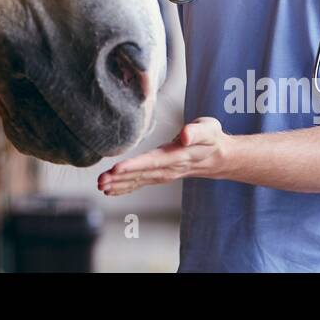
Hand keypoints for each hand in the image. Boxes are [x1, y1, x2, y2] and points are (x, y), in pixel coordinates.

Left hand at [97, 117, 227, 195]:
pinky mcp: (160, 175)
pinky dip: (125, 187)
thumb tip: (184, 136)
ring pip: (139, 181)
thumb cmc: (212, 139)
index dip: (135, 166)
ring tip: (101, 186)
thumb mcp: (209, 129)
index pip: (154, 161)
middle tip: (100, 181)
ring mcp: (165, 174)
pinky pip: (141, 183)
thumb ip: (197, 132)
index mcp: (178, 156)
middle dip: (120, 178)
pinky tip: (111, 190)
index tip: (117, 169)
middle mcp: (169, 168)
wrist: (219, 157)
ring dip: (119, 184)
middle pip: (142, 174)